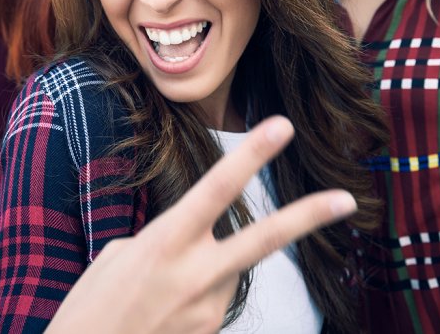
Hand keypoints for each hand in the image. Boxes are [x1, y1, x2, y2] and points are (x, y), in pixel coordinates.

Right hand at [46, 116, 355, 333]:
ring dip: (207, 269)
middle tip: (348, 198)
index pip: (218, 188)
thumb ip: (164, 241)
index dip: (252, 155)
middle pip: (264, 239)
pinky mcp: (211, 333)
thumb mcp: (117, 257)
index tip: (282, 126)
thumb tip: (194, 244)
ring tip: (157, 295)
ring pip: (231, 270)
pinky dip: (197, 296)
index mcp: (164, 243)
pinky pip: (216, 300)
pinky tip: (164, 312)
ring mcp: (208, 310)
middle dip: (308, 217)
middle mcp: (195, 275)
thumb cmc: (92, 307)